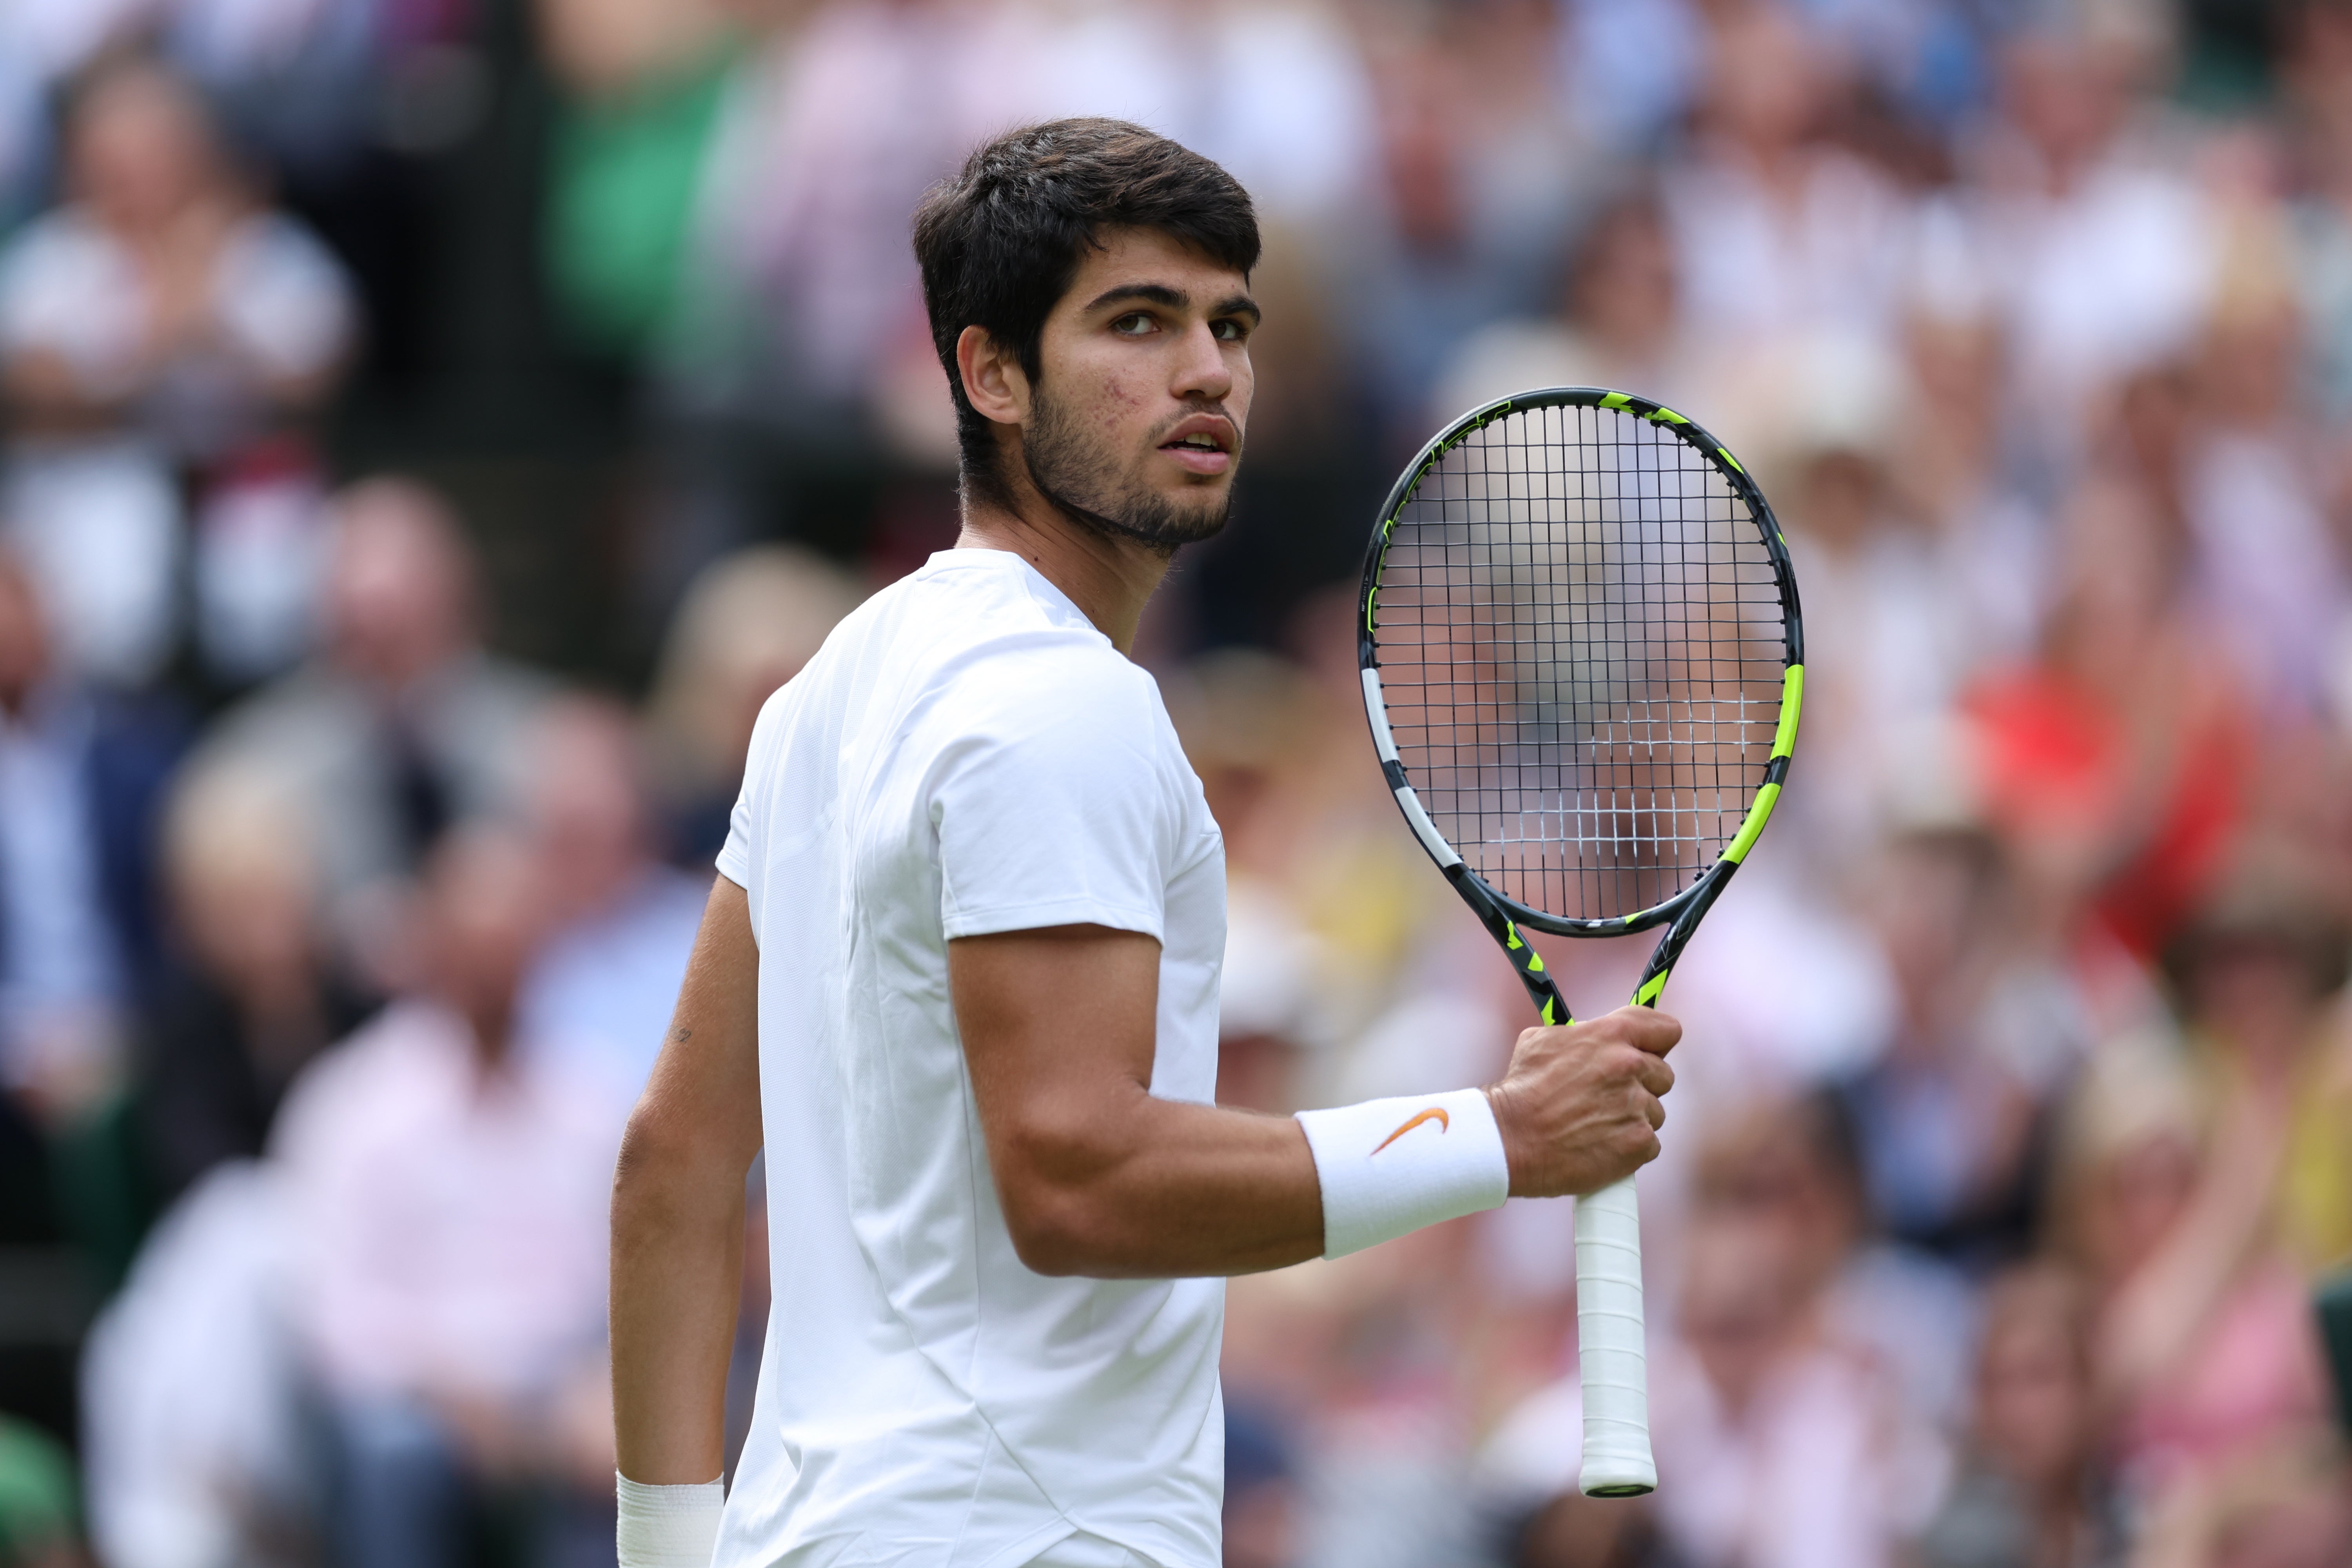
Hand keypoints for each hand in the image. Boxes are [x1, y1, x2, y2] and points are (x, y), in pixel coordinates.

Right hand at [1484, 1006, 1678, 1197]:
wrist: (1509, 1139)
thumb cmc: (1521, 1089)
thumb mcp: (1543, 1040)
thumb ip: (1583, 1033)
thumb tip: (1600, 1033)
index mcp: (1612, 1034)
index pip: (1667, 1029)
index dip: (1657, 1042)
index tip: (1649, 1052)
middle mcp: (1630, 1066)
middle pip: (1663, 1074)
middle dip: (1642, 1084)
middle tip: (1610, 1095)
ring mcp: (1637, 1106)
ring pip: (1655, 1112)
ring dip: (1633, 1118)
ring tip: (1596, 1124)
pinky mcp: (1638, 1143)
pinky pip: (1650, 1143)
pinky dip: (1630, 1147)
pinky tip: (1600, 1145)